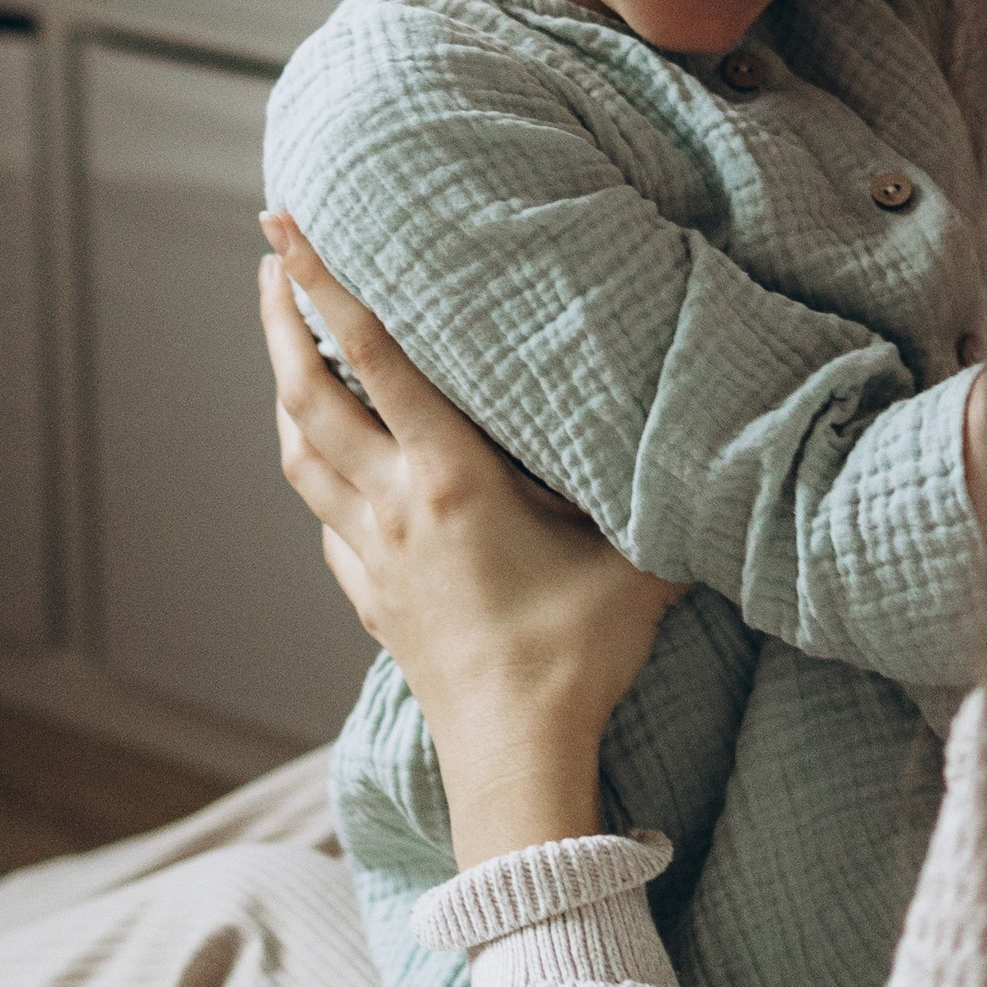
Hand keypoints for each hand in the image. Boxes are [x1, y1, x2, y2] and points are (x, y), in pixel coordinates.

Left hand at [258, 219, 675, 866]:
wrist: (515, 759)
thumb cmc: (578, 656)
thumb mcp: (636, 560)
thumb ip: (656, 490)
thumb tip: (714, 437)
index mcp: (451, 478)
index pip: (376, 357)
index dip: (328, 284)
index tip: (289, 227)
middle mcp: (396, 505)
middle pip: (310, 393)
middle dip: (282, 317)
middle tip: (272, 255)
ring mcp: (373, 553)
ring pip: (301, 452)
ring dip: (284, 385)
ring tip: (284, 337)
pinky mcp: (371, 596)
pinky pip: (323, 515)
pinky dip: (312, 468)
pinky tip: (324, 459)